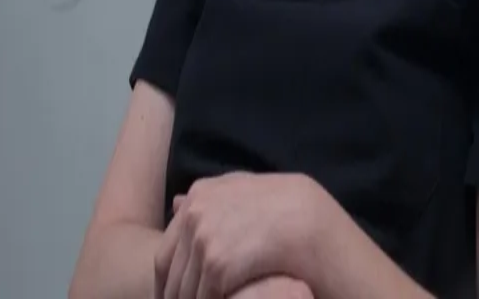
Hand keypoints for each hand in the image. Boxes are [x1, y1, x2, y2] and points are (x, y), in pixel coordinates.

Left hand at [154, 172, 319, 298]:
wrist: (313, 222)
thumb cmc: (288, 208)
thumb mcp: (250, 190)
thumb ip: (216, 194)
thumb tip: (176, 202)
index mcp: (200, 194)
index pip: (165, 253)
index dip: (172, 281)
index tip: (180, 297)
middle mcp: (196, 212)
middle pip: (169, 274)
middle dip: (180, 295)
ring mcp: (204, 237)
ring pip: (183, 291)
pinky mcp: (217, 263)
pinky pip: (202, 298)